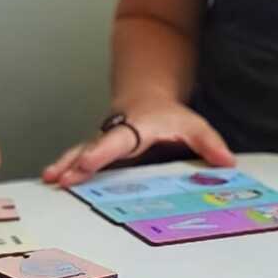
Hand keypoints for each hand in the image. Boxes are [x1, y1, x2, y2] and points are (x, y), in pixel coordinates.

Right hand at [41, 98, 234, 187]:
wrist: (145, 97)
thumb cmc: (169, 116)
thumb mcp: (193, 124)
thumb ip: (209, 143)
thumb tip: (228, 163)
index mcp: (137, 127)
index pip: (118, 139)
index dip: (102, 151)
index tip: (87, 162)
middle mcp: (115, 132)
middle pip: (93, 145)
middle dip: (77, 161)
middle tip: (61, 177)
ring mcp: (103, 140)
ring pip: (81, 150)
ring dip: (65, 164)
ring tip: (50, 179)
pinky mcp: (97, 149)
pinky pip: (80, 157)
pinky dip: (66, 166)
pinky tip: (52, 180)